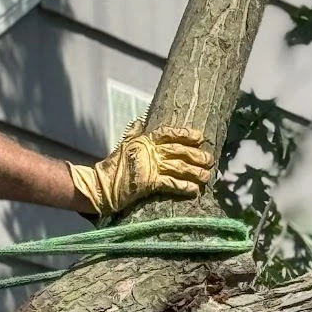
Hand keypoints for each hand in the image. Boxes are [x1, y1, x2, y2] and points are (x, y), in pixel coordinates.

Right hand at [68, 122, 212, 216]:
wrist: (100, 186)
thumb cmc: (111, 167)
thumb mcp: (122, 145)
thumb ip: (132, 133)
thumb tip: (138, 121)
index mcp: (144, 140)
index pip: (169, 133)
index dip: (186, 134)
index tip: (200, 137)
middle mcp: (149, 151)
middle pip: (179, 150)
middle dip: (197, 155)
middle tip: (210, 159)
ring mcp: (149, 166)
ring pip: (179, 167)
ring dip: (195, 172)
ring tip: (206, 176)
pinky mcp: (148, 183)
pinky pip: (171, 184)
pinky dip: (184, 187)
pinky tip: (194, 190)